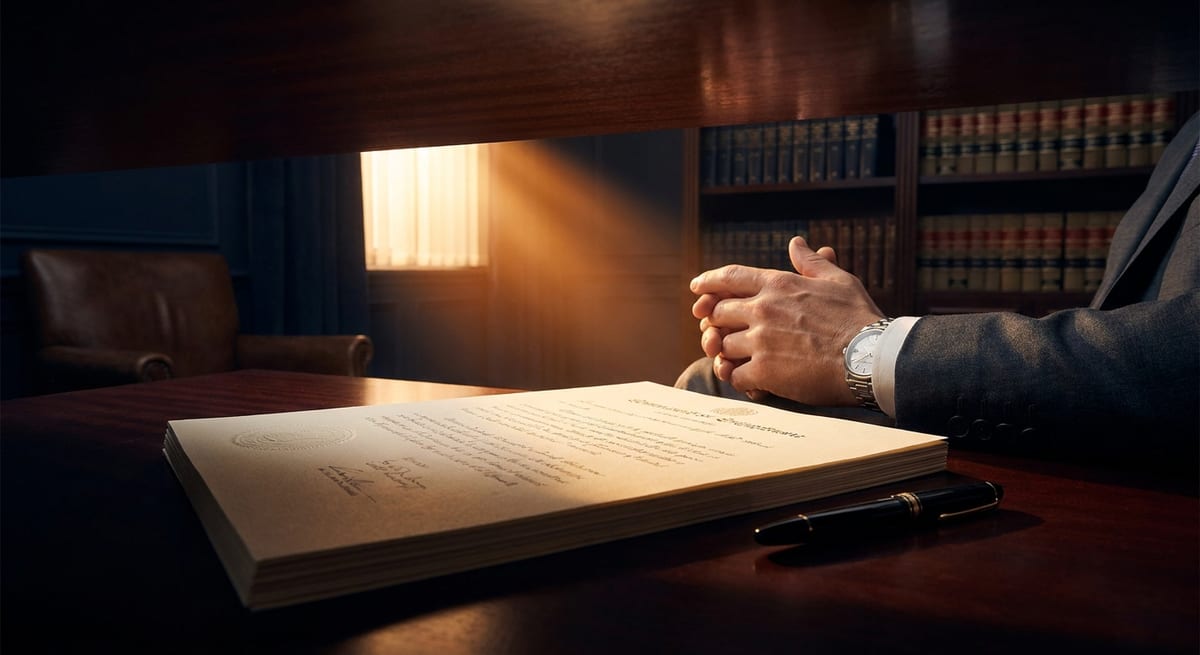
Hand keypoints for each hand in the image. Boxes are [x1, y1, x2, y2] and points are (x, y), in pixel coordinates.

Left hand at [690, 236, 883, 406]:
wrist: (869, 356)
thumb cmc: (858, 318)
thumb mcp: (837, 280)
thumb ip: (810, 263)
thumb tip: (796, 242)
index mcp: (778, 284)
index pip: (729, 277)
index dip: (707, 282)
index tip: (695, 288)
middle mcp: (763, 309)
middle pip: (718, 312)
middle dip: (717, 322)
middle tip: (719, 332)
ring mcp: (760, 341)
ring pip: (723, 345)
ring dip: (727, 352)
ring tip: (737, 359)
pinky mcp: (763, 371)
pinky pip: (734, 374)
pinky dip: (738, 378)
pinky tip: (751, 381)